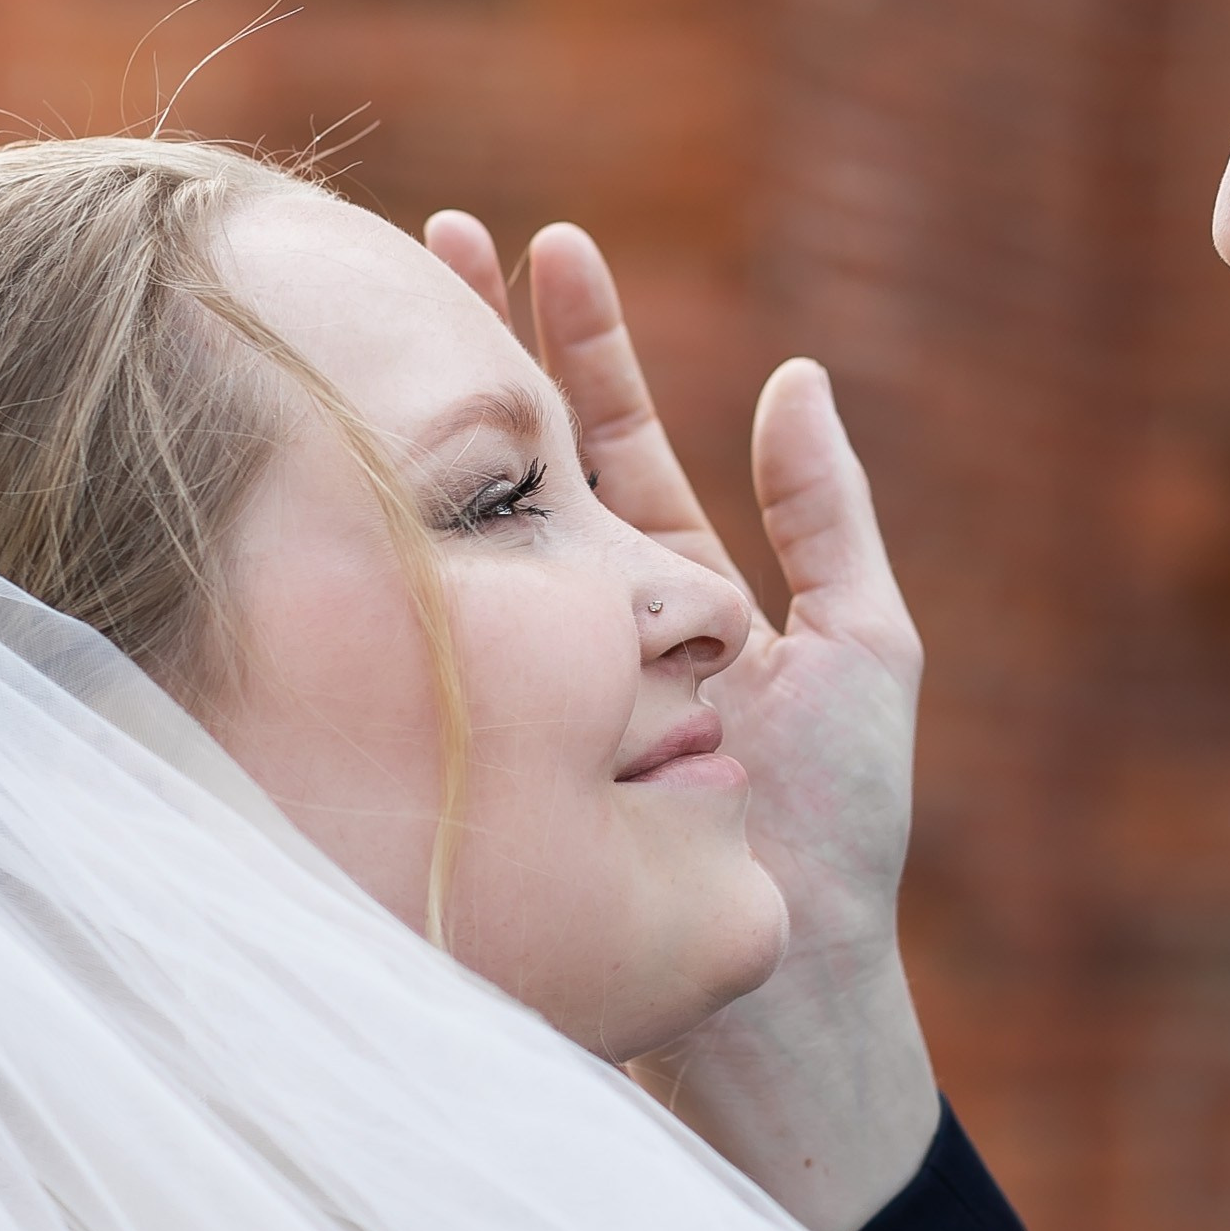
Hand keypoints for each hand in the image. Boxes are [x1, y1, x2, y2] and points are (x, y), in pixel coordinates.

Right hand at [425, 212, 938, 1230]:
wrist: (778, 992)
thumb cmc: (837, 830)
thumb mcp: (865, 651)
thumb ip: (828, 517)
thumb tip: (796, 375)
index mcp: (683, 594)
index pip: (621, 439)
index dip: (582, 342)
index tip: (543, 242)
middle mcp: (598, 625)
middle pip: (530, 462)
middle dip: (485, 350)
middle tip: (432, 238)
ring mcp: (538, 678)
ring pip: (480, 532)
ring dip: (438, 430)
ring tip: (384, 325)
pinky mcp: (496, 737)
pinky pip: (456, 629)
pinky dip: (415, 550)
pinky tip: (365, 480)